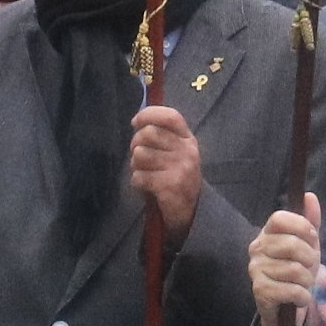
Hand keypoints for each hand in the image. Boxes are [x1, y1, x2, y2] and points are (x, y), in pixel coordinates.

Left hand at [128, 103, 203, 234]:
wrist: (190, 211)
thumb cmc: (176, 177)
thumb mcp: (177, 152)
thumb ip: (162, 136)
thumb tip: (137, 123)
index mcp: (188, 139)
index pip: (170, 116)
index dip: (149, 114)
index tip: (135, 123)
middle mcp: (187, 150)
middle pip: (149, 133)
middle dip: (135, 144)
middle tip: (138, 156)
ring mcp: (180, 168)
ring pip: (140, 154)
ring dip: (135, 165)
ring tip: (144, 172)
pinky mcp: (170, 185)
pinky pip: (139, 176)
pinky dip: (137, 182)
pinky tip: (146, 186)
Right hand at [248, 196, 322, 323]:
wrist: (285, 305)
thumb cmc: (295, 271)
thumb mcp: (307, 245)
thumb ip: (309, 221)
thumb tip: (309, 196)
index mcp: (268, 232)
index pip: (280, 218)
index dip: (301, 227)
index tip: (311, 239)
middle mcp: (257, 248)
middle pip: (291, 244)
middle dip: (310, 259)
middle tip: (308, 268)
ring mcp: (256, 269)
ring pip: (295, 270)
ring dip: (307, 281)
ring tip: (302, 284)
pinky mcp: (260, 291)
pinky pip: (292, 290)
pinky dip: (302, 297)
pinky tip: (298, 298)